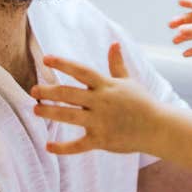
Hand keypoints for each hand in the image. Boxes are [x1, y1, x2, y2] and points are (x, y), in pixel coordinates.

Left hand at [31, 43, 163, 154]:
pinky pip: (79, 145)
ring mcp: (101, 122)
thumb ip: (116, 65)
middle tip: (33, 90)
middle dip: (49, 91)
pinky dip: (62, 148)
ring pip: (69, 116)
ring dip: (50, 112)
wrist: (158, 128)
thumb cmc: (142, 103)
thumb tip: (114, 43)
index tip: (46, 59)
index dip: (63, 64)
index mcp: (106, 85)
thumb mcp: (128, 82)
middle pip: (69, 94)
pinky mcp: (102, 140)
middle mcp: (101, 102)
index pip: (81, 71)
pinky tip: (48, 146)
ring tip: (36, 109)